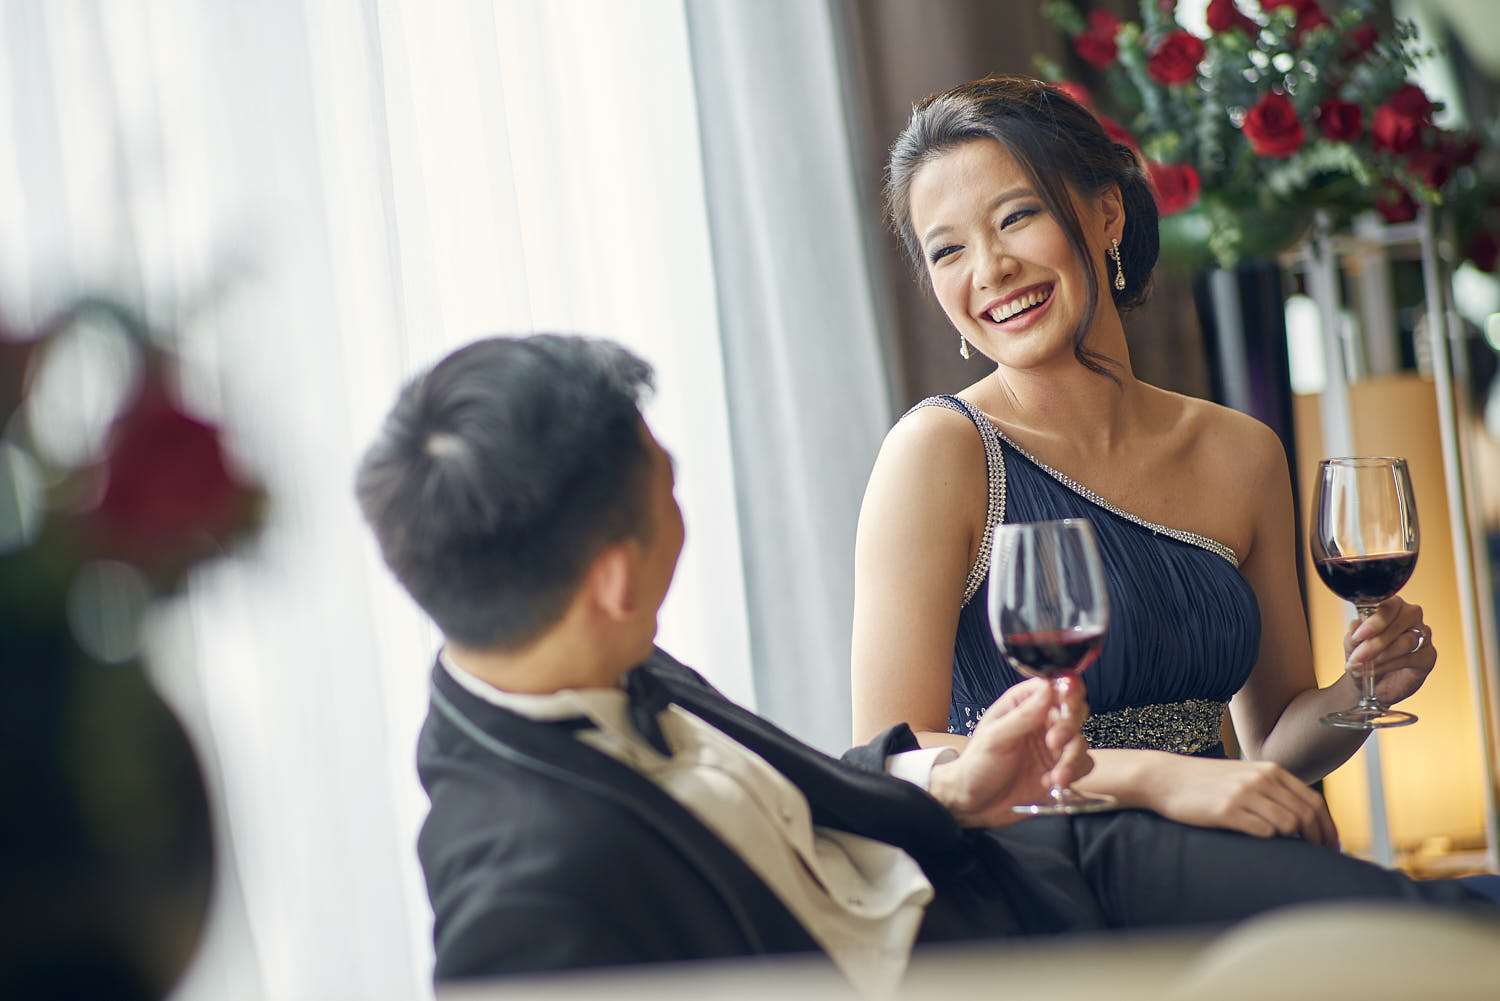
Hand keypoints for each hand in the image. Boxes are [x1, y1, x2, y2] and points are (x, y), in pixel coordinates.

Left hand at [928, 677, 1092, 827]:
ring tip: (1057, 775)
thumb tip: (1048, 688)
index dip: (1066, 691)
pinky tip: (1050, 782)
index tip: (1067, 703)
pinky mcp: (1059, 768)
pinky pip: (1082, 765)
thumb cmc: (976, 765)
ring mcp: (1052, 746)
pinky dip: (1072, 773)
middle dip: (1069, 726)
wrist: (974, 804)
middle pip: (1074, 711)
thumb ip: (1023, 715)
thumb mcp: (995, 738)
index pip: (1053, 686)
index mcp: (1021, 704)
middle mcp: (1040, 721)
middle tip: (1054, 743)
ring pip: (1080, 740)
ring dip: (1072, 757)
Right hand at [1145, 754, 1338, 847]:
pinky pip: (1263, 831)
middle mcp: (1261, 779)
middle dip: (1320, 841)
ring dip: (1294, 842)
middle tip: (1321, 859)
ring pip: (1289, 825)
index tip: (1332, 847)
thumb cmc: (1204, 783)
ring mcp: (1244, 793)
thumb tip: (1303, 818)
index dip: (1329, 828)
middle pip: (1307, 815)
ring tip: (1291, 854)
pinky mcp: (1227, 810)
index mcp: (1269, 771)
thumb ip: (1272, 790)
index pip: (1314, 801)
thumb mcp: (1243, 776)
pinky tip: (1264, 846)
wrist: (1164, 778)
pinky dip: (1270, 841)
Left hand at [1344, 596, 1435, 705]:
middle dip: (1376, 641)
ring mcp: (1423, 635)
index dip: (1375, 620)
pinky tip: (1374, 671)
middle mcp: (1410, 616)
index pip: (1390, 603)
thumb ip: (1353, 636)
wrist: (1372, 684)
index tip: (1359, 636)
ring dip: (1381, 655)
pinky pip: (1412, 658)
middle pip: (1402, 620)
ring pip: (1407, 640)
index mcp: (1391, 607)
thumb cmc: (1363, 658)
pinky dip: (1389, 665)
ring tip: (1362, 666)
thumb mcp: (1352, 647)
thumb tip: (1355, 624)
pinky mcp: (1429, 655)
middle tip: (1358, 656)